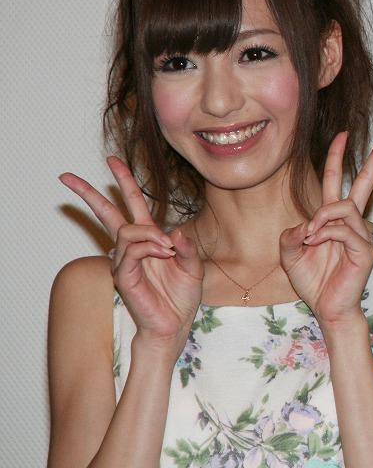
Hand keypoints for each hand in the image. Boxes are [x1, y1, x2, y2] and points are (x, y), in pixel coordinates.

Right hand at [59, 156, 203, 354]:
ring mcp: (125, 260)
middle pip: (107, 212)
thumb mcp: (193, 266)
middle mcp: (133, 246)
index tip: (113, 161)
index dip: (124, 181)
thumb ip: (186, 248)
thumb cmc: (181, 297)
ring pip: (127, 230)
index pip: (132, 203)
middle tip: (67, 177)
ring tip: (167, 248)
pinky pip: (131, 251)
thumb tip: (174, 232)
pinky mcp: (123, 275)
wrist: (175, 326)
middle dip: (89, 192)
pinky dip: (148, 247)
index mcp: (149, 238)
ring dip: (149, 234)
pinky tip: (163, 253)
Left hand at [279, 132, 372, 328]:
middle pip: (366, 182)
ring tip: (309, 237)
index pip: (338, 180)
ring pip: (344, 206)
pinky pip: (343, 230)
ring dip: (321, 218)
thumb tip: (306, 224)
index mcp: (333, 218)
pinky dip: (325, 233)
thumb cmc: (311, 280)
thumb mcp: (289, 252)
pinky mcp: (364, 250)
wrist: (325, 308)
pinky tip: (314, 243)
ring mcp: (360, 235)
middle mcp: (351, 222)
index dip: (338, 157)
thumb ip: (291, 233)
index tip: (343, 135)